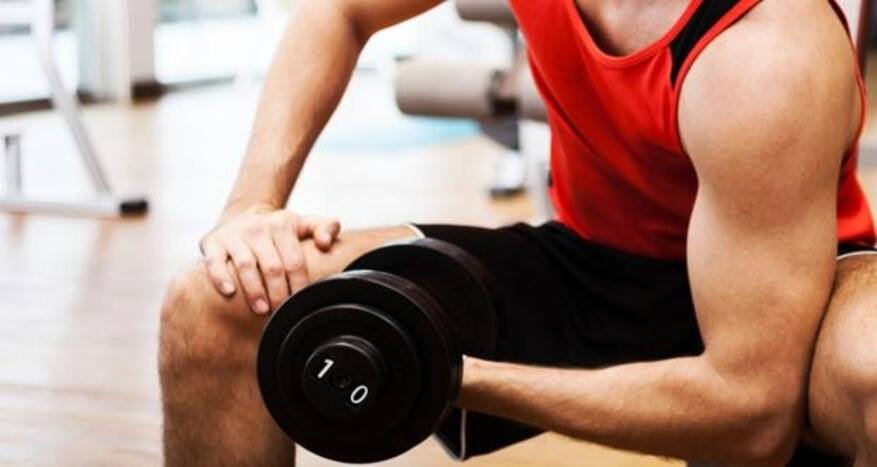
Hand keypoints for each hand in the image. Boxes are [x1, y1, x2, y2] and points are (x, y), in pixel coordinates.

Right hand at [199, 205, 340, 313]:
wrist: (242, 215)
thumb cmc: (278, 229)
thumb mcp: (302, 223)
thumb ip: (324, 227)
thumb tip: (326, 243)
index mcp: (283, 225)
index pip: (295, 261)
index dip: (299, 285)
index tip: (301, 304)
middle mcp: (258, 228)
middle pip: (272, 267)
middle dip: (279, 294)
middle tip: (281, 313)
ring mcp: (234, 235)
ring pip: (246, 266)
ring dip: (255, 291)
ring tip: (261, 310)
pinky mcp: (213, 242)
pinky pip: (215, 262)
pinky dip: (220, 277)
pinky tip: (229, 292)